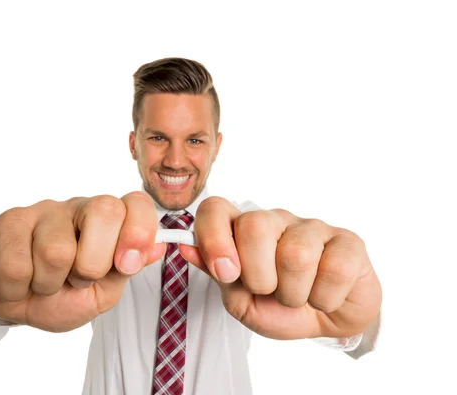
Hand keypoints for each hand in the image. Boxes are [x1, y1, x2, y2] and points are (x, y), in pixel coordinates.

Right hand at [0, 192, 165, 332]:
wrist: (13, 305)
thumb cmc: (63, 296)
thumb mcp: (102, 292)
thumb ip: (126, 269)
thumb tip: (158, 245)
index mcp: (109, 222)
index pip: (136, 203)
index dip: (139, 231)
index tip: (127, 265)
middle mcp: (79, 207)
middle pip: (105, 211)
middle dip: (93, 264)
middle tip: (77, 280)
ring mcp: (44, 210)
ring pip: (57, 250)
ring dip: (49, 284)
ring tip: (43, 283)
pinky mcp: (9, 221)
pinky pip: (18, 265)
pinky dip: (18, 289)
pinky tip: (18, 282)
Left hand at [179, 197, 381, 339]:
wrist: (325, 323)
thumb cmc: (278, 307)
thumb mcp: (240, 298)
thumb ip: (215, 272)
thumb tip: (184, 246)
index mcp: (242, 229)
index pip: (215, 209)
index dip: (213, 238)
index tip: (225, 273)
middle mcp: (275, 219)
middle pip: (254, 226)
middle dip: (258, 276)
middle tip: (269, 291)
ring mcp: (312, 226)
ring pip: (295, 253)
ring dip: (293, 293)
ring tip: (298, 296)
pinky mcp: (348, 241)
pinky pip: (333, 269)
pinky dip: (323, 298)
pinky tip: (323, 295)